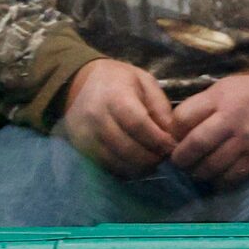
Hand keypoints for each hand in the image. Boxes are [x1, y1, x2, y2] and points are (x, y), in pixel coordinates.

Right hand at [61, 57, 177, 176]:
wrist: (77, 83)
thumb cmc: (116, 80)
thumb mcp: (144, 82)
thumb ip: (160, 107)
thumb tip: (171, 135)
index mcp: (115, 96)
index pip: (138, 125)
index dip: (158, 140)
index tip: (172, 147)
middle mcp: (97, 118)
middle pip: (127, 148)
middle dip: (150, 158)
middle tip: (163, 158)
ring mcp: (86, 135)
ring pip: (115, 161)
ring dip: (137, 167)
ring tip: (150, 162)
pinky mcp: (80, 148)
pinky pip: (104, 165)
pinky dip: (123, 169)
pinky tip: (134, 164)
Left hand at [170, 72, 248, 187]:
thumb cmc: (243, 97)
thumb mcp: (219, 91)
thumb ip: (196, 109)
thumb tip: (171, 136)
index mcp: (219, 99)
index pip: (183, 119)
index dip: (173, 133)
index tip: (174, 140)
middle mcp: (233, 120)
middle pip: (195, 146)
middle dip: (181, 158)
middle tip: (180, 161)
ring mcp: (247, 141)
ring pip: (211, 167)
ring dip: (197, 172)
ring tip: (197, 168)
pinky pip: (230, 178)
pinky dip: (218, 180)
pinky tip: (217, 173)